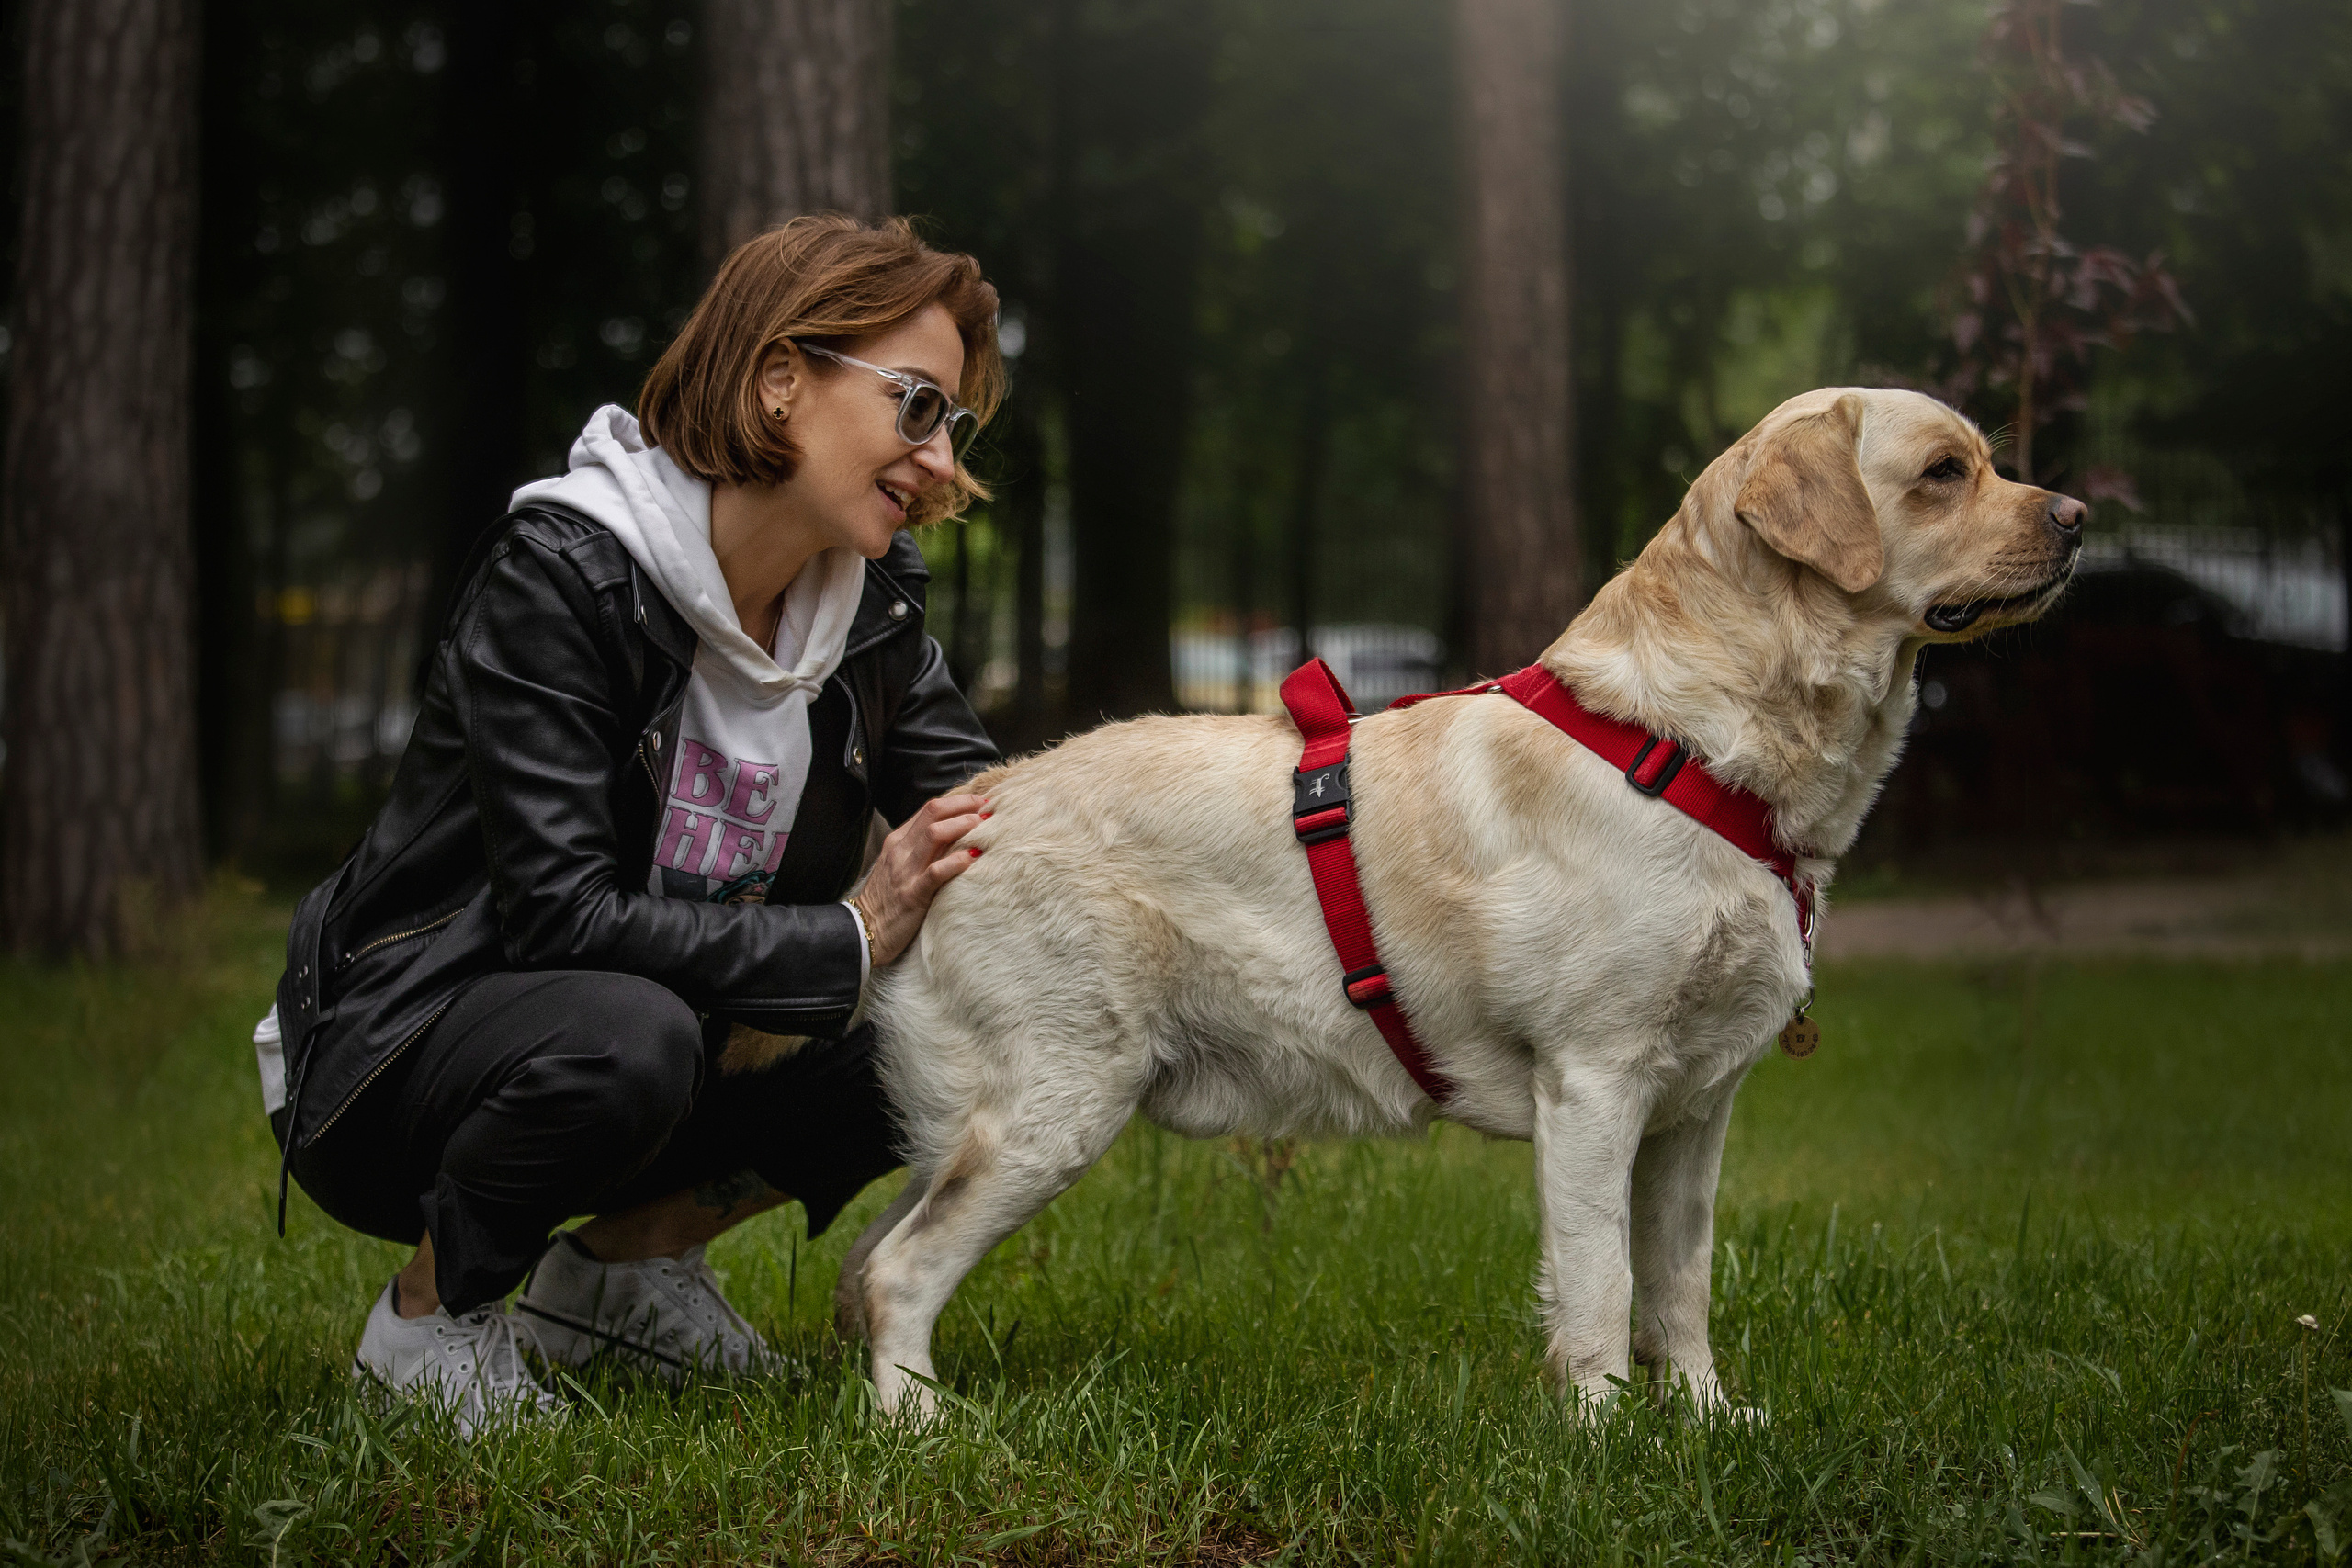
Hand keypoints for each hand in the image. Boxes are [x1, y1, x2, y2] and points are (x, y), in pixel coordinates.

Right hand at [853, 792, 986, 965]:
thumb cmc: (887, 898)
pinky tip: (973, 857)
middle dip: (964, 806)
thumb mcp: (899, 865)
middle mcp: (900, 851)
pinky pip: (936, 872)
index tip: (980, 802)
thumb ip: (921, 849)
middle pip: (933, 813)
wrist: (864, 929)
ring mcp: (905, 871)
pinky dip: (957, 861)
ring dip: (963, 826)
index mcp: (898, 841)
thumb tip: (955, 835)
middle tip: (987, 809)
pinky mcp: (912, 895)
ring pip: (935, 835)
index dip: (958, 802)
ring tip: (983, 827)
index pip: (929, 809)